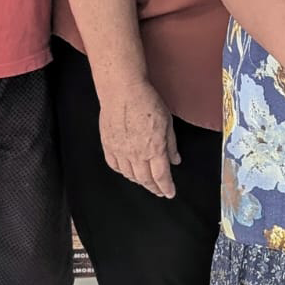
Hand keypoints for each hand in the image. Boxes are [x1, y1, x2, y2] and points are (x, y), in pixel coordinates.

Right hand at [97, 76, 179, 197]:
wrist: (123, 92)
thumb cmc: (147, 102)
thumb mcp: (167, 122)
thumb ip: (171, 144)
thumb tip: (175, 160)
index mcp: (154, 149)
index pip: (161, 176)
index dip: (166, 187)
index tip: (170, 193)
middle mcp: (137, 154)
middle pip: (145, 180)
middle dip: (154, 188)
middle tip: (159, 191)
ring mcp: (120, 151)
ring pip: (130, 175)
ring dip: (139, 181)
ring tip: (146, 181)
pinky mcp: (108, 146)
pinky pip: (115, 166)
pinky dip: (123, 172)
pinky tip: (128, 171)